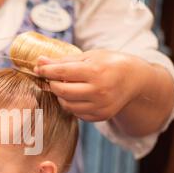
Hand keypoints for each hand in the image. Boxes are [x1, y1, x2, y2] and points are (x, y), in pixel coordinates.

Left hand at [34, 49, 148, 121]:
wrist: (134, 80)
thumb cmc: (109, 64)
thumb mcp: (90, 56)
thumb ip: (64, 61)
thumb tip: (39, 61)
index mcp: (96, 72)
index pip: (62, 73)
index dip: (46, 70)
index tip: (38, 68)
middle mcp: (99, 91)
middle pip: (62, 91)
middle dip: (52, 84)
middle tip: (51, 78)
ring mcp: (100, 106)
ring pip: (67, 105)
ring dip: (60, 96)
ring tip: (64, 86)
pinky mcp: (101, 116)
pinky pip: (77, 114)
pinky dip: (72, 105)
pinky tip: (77, 96)